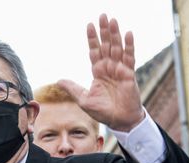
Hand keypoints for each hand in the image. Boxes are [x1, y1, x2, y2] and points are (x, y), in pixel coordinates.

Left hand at [58, 14, 144, 131]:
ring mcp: (120, 69)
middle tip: (102, 15)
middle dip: (104, 31)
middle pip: (106, 45)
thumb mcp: (83, 99)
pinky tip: (127, 34)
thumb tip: (58, 80)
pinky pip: (130, 57)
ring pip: (117, 48)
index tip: (89, 25)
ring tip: (112, 20)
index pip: (94, 51)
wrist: (119, 121)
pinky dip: (129, 46)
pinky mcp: (129, 74)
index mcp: (98, 71)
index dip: (92, 39)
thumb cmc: (103, 111)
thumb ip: (72, 88)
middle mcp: (109, 67)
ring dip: (115, 34)